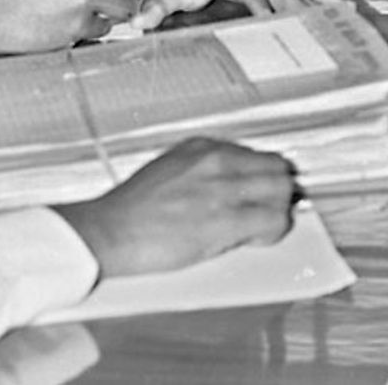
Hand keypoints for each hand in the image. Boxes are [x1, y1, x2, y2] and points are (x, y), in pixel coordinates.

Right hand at [54, 138, 298, 277]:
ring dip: (277, 211)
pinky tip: (256, 239)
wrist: (106, 232)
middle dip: (278, 191)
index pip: (258, 154)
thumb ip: (202, 172)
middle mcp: (217, 160)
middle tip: (266, 211)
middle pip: (278, 168)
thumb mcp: (169, 171)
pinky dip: (272, 232)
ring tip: (259, 228)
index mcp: (203, 147)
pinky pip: (273, 221)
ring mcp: (223, 188)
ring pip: (282, 192)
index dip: (264, 178)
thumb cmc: (130, 211)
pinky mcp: (226, 219)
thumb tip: (229, 186)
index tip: (261, 192)